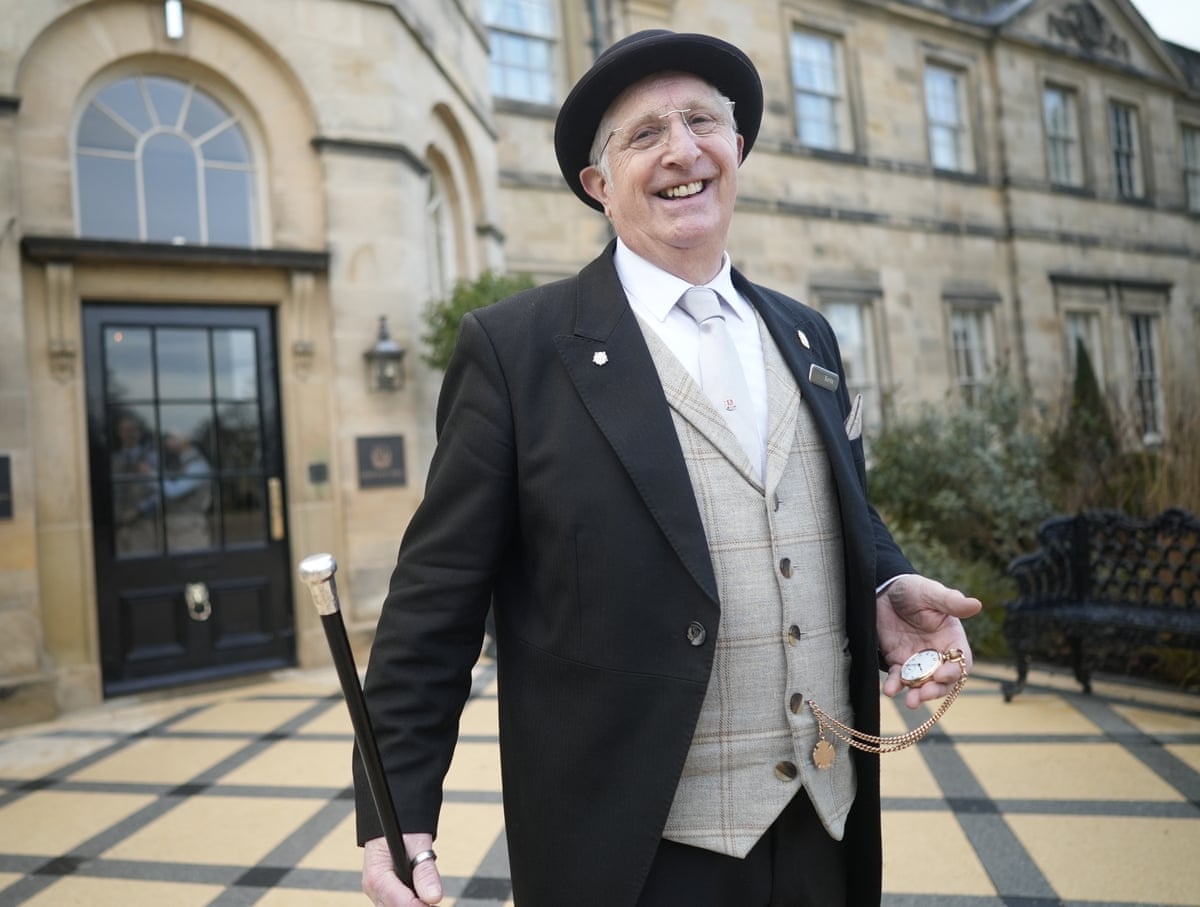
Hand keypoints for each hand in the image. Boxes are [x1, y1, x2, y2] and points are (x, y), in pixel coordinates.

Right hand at [362, 834, 443, 905]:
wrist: (393, 823)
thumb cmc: (404, 829)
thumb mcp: (417, 843)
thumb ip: (425, 871)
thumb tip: (434, 897)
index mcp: (376, 876)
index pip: (399, 903)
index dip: (420, 906)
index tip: (435, 900)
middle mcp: (373, 889)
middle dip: (418, 906)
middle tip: (434, 895)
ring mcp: (377, 893)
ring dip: (414, 904)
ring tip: (428, 890)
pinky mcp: (383, 895)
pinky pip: (396, 905)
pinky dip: (411, 902)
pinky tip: (422, 894)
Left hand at [877, 574, 981, 708]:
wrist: (882, 589)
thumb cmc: (913, 589)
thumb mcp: (931, 593)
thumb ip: (951, 602)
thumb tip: (977, 604)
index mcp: (951, 639)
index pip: (960, 662)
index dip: (954, 671)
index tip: (941, 674)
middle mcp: (937, 653)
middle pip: (942, 680)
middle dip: (935, 690)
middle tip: (923, 695)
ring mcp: (917, 659)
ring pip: (921, 683)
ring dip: (916, 694)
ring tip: (909, 701)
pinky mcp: (897, 660)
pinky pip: (897, 677)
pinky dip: (894, 685)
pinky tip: (890, 689)